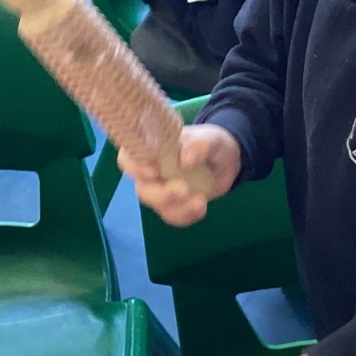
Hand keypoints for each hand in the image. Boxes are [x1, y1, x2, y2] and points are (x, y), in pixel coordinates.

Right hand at [118, 124, 239, 225]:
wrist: (227, 162)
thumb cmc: (211, 144)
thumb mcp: (211, 139)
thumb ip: (199, 145)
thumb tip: (185, 160)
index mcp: (151, 149)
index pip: (128, 157)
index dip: (134, 166)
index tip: (154, 171)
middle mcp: (150, 171)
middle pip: (141, 188)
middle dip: (160, 194)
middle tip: (184, 190)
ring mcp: (161, 190)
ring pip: (157, 206)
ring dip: (177, 208)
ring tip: (201, 202)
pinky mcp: (174, 205)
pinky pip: (172, 216)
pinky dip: (186, 216)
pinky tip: (202, 208)